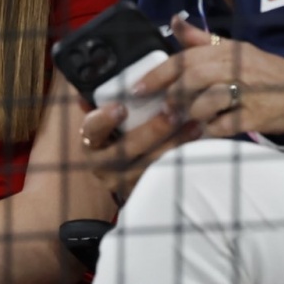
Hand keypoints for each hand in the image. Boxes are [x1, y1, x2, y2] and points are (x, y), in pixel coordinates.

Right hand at [78, 93, 203, 204]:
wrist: (112, 172)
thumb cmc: (108, 136)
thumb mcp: (99, 122)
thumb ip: (97, 104)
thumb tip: (87, 93)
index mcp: (89, 142)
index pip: (92, 130)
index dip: (105, 120)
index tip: (121, 107)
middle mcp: (102, 165)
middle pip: (127, 149)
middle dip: (152, 131)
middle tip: (172, 113)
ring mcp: (123, 180)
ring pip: (150, 164)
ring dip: (174, 144)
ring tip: (194, 126)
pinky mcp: (143, 189)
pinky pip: (163, 175)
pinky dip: (180, 159)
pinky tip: (196, 144)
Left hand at [131, 18, 283, 138]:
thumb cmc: (264, 71)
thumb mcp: (234, 48)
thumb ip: (201, 39)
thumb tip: (174, 21)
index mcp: (225, 51)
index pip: (185, 58)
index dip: (158, 74)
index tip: (138, 88)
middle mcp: (234, 68)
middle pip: (192, 79)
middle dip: (173, 96)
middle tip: (165, 108)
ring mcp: (245, 93)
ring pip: (205, 102)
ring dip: (190, 114)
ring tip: (186, 120)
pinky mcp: (254, 116)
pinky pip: (222, 126)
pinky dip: (209, 131)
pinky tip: (205, 132)